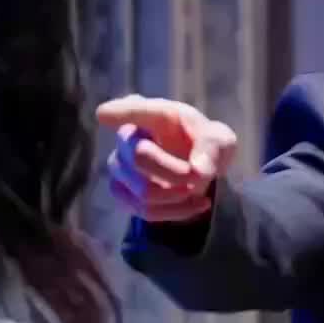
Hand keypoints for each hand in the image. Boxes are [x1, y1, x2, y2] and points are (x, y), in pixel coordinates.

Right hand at [97, 95, 237, 224]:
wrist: (200, 168)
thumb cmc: (205, 145)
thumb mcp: (219, 141)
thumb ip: (212, 149)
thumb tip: (199, 171)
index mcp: (152, 114)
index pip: (133, 110)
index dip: (118, 112)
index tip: (104, 115)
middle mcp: (128, 138)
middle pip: (139, 157)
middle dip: (175, 173)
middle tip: (199, 176)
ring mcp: (119, 167)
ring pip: (143, 190)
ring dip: (177, 197)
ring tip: (198, 190)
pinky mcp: (122, 194)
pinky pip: (145, 211)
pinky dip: (175, 212)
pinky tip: (195, 204)